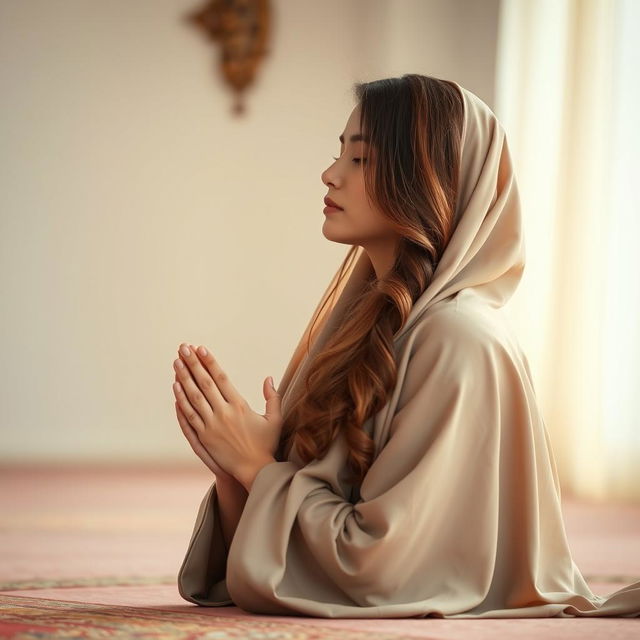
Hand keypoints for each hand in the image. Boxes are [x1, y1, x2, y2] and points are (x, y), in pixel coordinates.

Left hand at [172, 342, 282, 489]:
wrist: (254, 471)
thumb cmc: (266, 444)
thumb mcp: (275, 419)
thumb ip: (272, 397)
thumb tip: (269, 378)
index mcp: (240, 406)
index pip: (221, 378)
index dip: (210, 362)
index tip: (200, 349)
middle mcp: (223, 414)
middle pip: (204, 383)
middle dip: (192, 364)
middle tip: (183, 348)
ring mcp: (211, 426)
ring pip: (193, 398)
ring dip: (183, 378)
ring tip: (176, 362)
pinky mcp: (204, 438)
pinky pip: (189, 416)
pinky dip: (181, 401)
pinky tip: (175, 388)